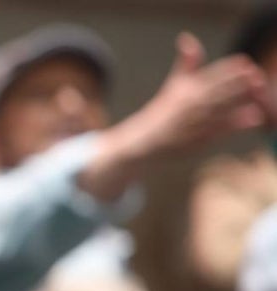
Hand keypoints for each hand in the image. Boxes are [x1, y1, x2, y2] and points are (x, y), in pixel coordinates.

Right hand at [126, 33, 272, 155]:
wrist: (144, 140)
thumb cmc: (163, 111)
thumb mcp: (173, 83)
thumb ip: (186, 62)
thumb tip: (187, 37)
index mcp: (186, 89)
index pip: (209, 75)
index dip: (228, 68)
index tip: (243, 62)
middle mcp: (190, 104)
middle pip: (218, 90)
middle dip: (238, 82)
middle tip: (255, 76)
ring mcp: (195, 122)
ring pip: (222, 108)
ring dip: (240, 99)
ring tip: (258, 92)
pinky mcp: (198, 139)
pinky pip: (221, 129)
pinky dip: (237, 123)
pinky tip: (253, 118)